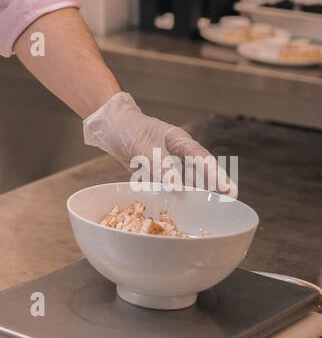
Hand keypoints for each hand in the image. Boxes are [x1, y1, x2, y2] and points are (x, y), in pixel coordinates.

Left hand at [82, 92, 235, 194]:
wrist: (109, 126)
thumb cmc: (126, 129)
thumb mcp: (142, 146)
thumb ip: (160, 165)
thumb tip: (177, 187)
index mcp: (178, 140)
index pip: (202, 158)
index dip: (217, 175)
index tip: (229, 190)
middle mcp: (177, 152)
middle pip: (199, 172)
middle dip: (213, 187)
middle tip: (228, 204)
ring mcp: (168, 163)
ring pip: (186, 181)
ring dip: (194, 194)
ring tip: (207, 210)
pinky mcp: (156, 173)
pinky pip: (168, 186)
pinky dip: (172, 196)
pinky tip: (178, 207)